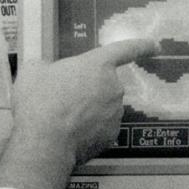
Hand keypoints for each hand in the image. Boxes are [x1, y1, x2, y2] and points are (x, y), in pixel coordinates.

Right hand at [0, 38, 157, 188]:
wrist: (45, 143)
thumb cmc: (39, 102)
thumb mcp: (33, 72)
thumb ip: (46, 66)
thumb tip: (46, 70)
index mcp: (97, 65)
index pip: (125, 49)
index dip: (141, 46)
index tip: (155, 46)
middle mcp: (113, 87)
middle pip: (104, 84)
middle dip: (88, 89)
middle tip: (64, 98)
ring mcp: (115, 113)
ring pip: (103, 107)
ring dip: (88, 110)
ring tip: (63, 119)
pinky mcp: (111, 136)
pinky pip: (100, 128)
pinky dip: (89, 130)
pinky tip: (70, 134)